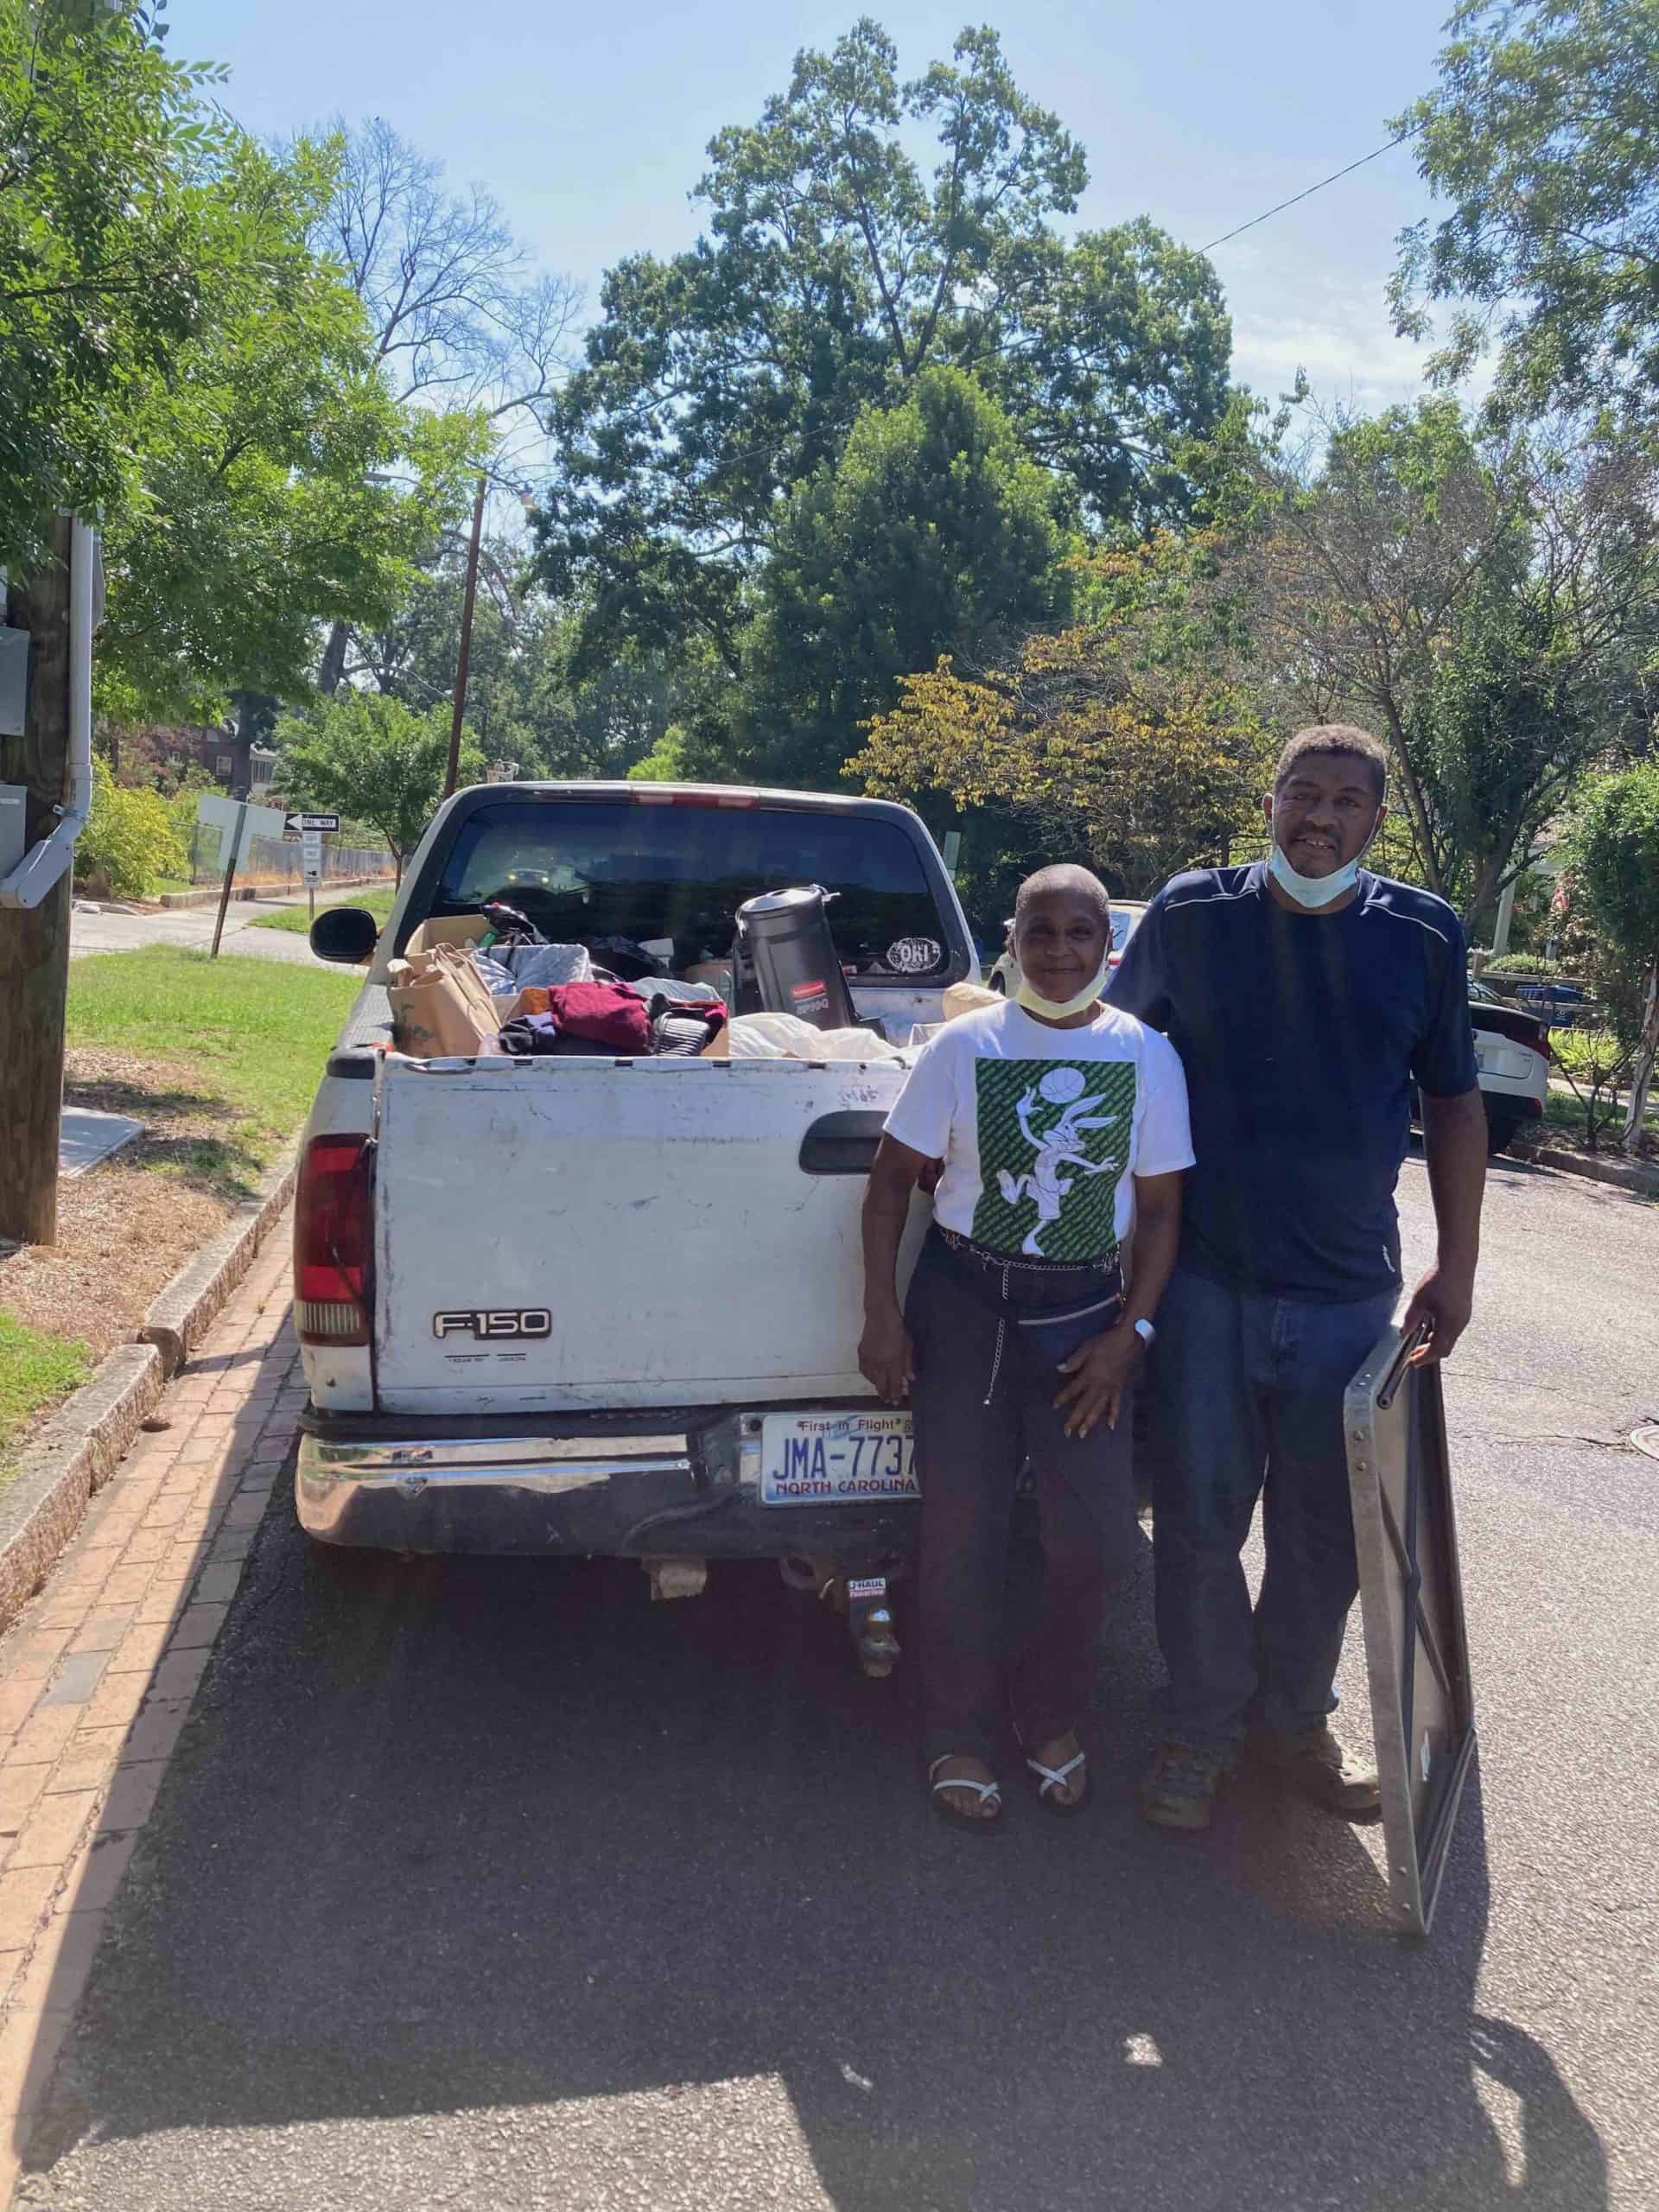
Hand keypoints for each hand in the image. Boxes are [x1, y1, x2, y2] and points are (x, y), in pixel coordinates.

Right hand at [859, 1307, 915, 1404]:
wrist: (880, 1315)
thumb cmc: (897, 1328)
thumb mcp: (908, 1345)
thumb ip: (908, 1364)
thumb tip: (910, 1379)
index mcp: (894, 1361)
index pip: (894, 1383)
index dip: (895, 1394)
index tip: (896, 1402)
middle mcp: (880, 1363)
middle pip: (881, 1385)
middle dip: (885, 1395)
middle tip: (888, 1400)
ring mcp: (869, 1359)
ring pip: (871, 1379)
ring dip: (876, 1386)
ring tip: (881, 1389)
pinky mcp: (862, 1353)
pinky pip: (863, 1370)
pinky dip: (868, 1376)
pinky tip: (871, 1377)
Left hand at [1052, 1324, 1143, 1438]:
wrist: (1130, 1342)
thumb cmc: (1106, 1343)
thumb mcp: (1087, 1348)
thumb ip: (1074, 1361)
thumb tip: (1059, 1369)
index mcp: (1089, 1375)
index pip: (1073, 1390)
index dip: (1063, 1398)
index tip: (1054, 1407)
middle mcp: (1099, 1386)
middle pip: (1084, 1405)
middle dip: (1075, 1419)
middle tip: (1067, 1432)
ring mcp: (1110, 1389)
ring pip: (1098, 1409)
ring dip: (1090, 1422)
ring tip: (1083, 1434)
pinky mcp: (1120, 1389)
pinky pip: (1116, 1405)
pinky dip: (1114, 1416)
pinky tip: (1111, 1426)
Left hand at [1401, 1260, 1474, 1363]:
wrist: (1457, 1262)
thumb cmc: (1439, 1278)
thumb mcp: (1419, 1299)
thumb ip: (1411, 1318)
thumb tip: (1403, 1332)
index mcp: (1450, 1323)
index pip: (1437, 1349)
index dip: (1424, 1358)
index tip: (1412, 1362)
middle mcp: (1460, 1323)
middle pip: (1445, 1348)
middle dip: (1430, 1354)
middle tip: (1414, 1356)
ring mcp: (1464, 1318)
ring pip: (1450, 1339)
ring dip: (1436, 1344)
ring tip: (1421, 1343)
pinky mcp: (1464, 1311)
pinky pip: (1454, 1330)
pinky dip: (1442, 1335)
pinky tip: (1431, 1329)